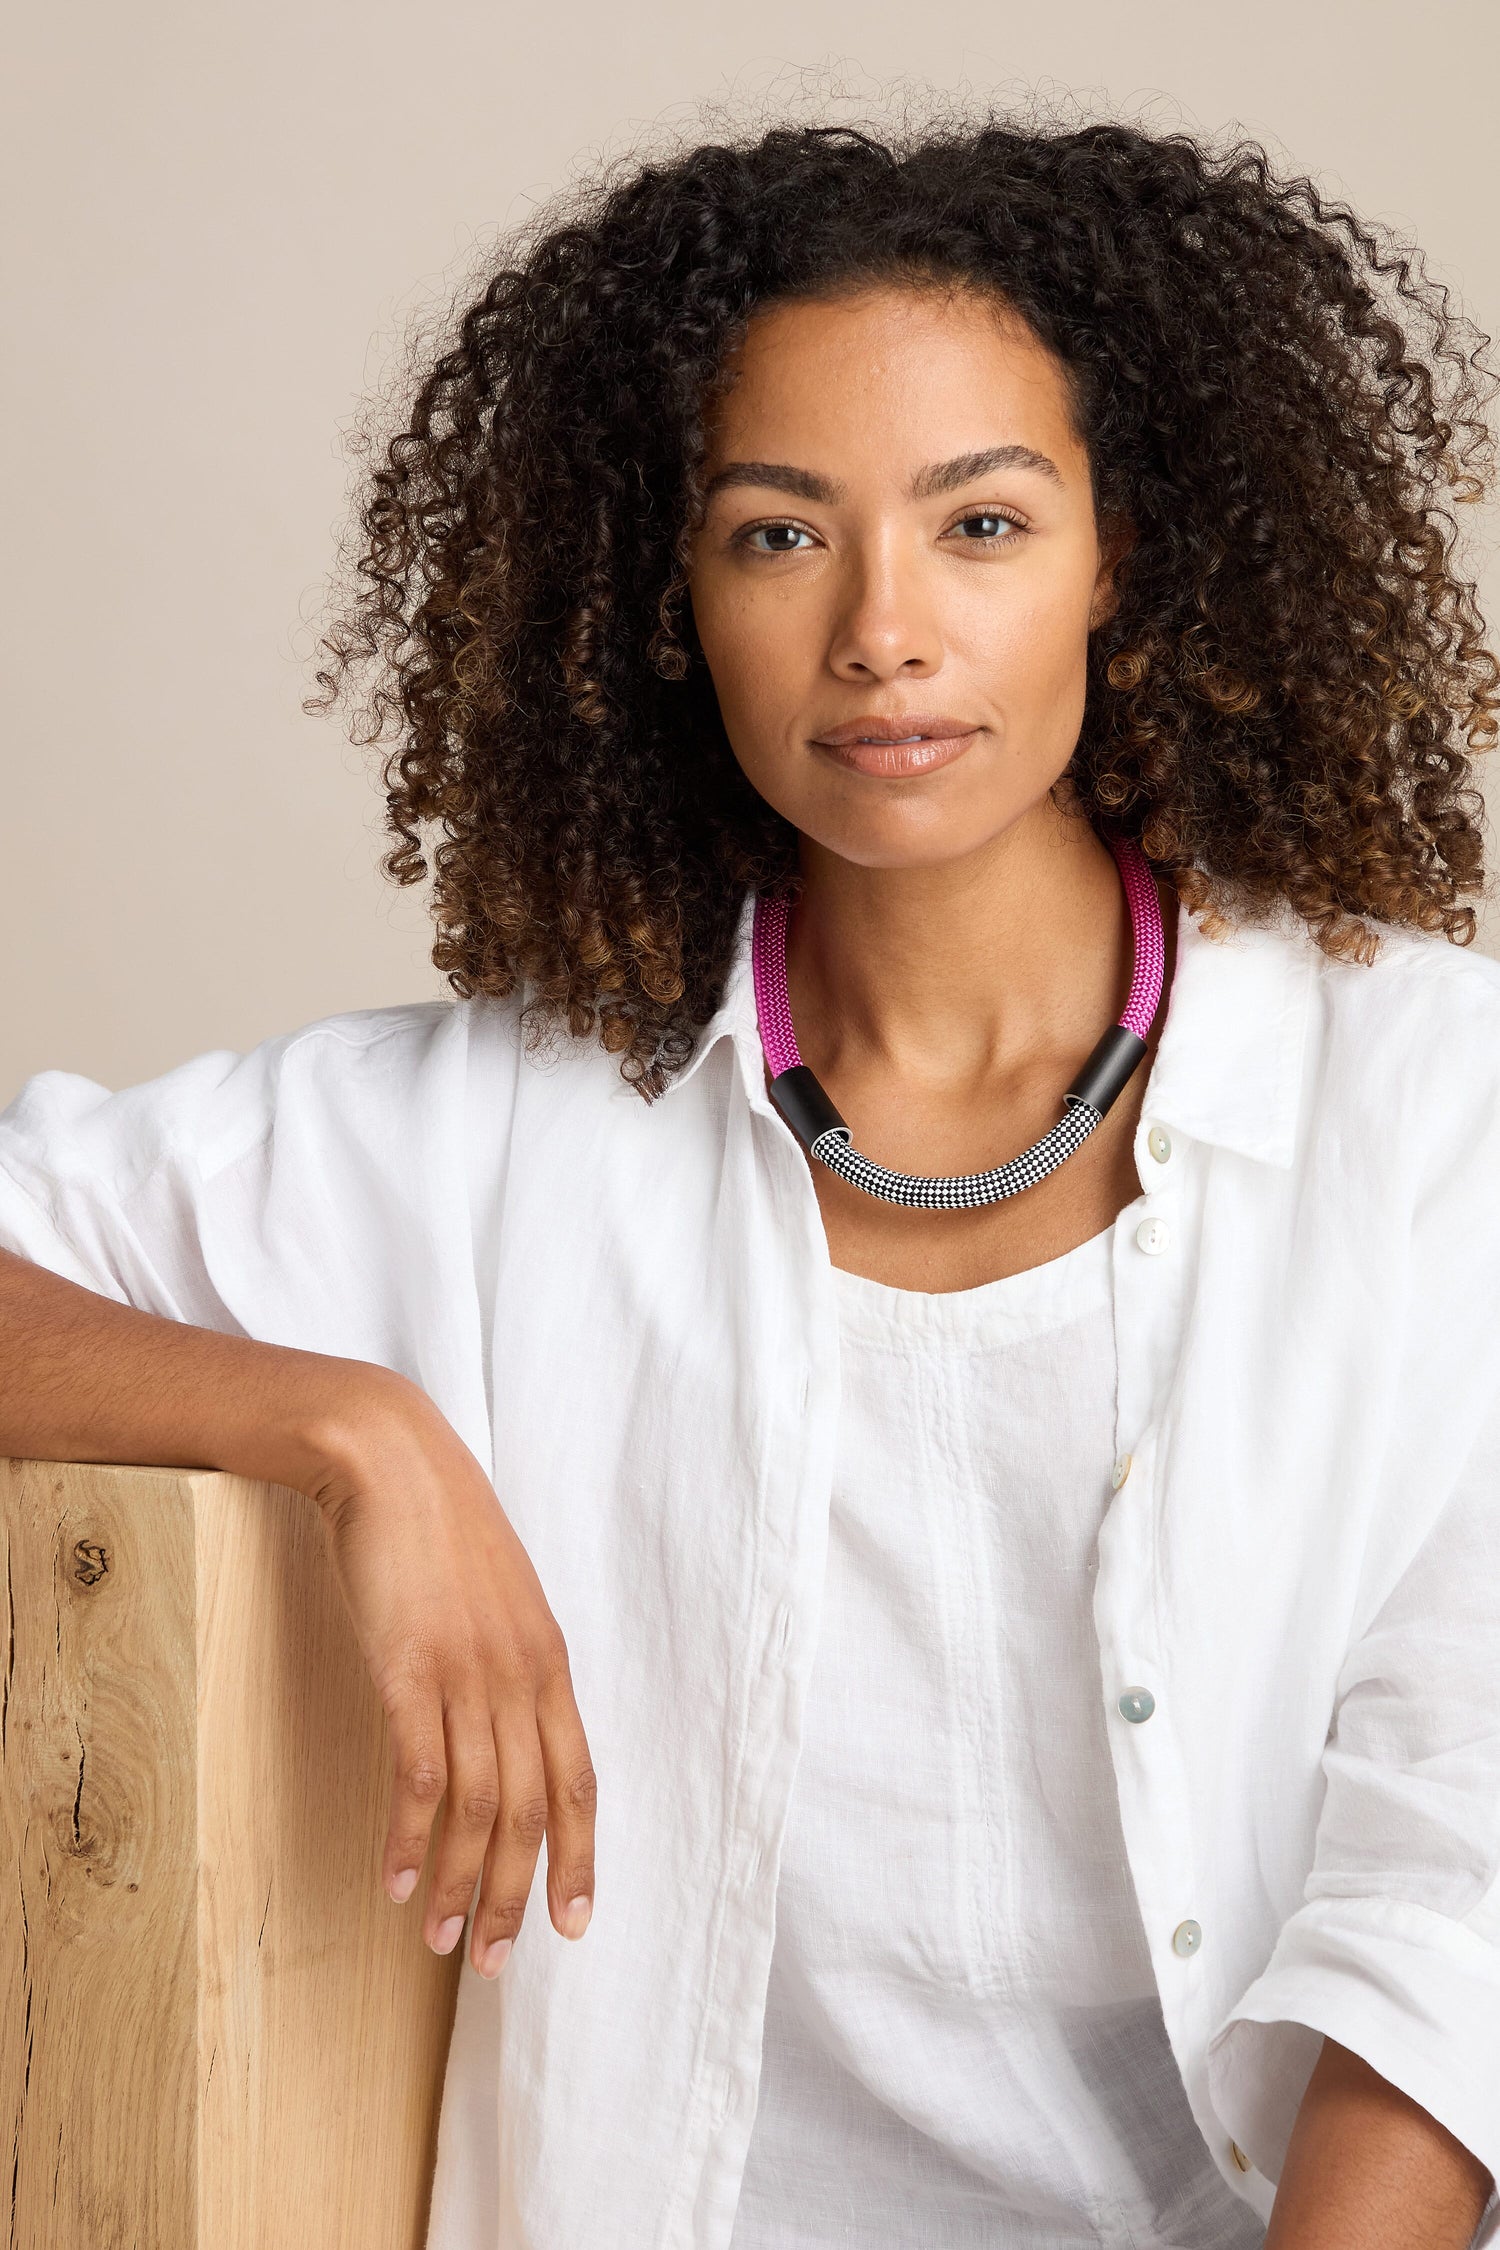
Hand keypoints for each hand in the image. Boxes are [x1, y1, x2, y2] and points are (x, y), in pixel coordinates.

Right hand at [302, 1369, 596, 1979]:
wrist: (389, 1458)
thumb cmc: (438, 1526)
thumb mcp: (498, 1597)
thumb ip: (510, 1661)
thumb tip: (508, 1723)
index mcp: (549, 1660)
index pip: (578, 1778)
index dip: (579, 1854)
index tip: (574, 1922)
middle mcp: (520, 1675)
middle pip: (531, 1809)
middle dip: (518, 1894)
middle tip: (497, 1963)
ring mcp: (467, 1673)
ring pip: (478, 1806)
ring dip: (461, 1884)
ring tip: (443, 1941)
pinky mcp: (409, 1669)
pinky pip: (419, 1775)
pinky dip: (413, 1837)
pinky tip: (396, 1880)